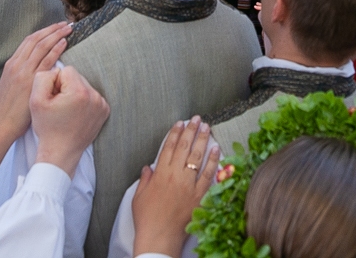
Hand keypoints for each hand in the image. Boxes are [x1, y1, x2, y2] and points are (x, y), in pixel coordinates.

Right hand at [0, 22, 71, 141]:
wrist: (3, 123)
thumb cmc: (10, 108)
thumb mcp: (10, 84)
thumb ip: (21, 72)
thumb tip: (35, 63)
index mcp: (11, 64)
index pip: (29, 40)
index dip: (43, 31)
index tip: (55, 27)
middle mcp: (16, 65)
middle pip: (36, 39)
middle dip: (52, 29)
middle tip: (65, 24)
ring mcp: (23, 72)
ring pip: (41, 46)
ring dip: (56, 35)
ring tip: (68, 30)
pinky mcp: (31, 80)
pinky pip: (46, 60)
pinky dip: (56, 49)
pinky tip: (64, 43)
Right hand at [31, 66, 109, 176]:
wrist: (60, 152)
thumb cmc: (47, 128)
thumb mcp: (35, 100)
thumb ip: (44, 77)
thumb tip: (56, 70)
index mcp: (79, 92)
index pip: (66, 69)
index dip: (55, 82)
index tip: (53, 98)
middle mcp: (95, 96)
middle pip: (77, 77)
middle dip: (66, 87)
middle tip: (59, 106)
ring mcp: (102, 104)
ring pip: (84, 85)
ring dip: (75, 93)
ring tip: (67, 110)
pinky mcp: (105, 110)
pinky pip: (92, 96)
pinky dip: (83, 101)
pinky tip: (75, 114)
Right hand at [132, 118, 219, 257]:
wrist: (159, 237)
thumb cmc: (147, 219)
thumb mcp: (139, 196)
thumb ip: (145, 179)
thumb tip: (148, 167)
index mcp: (160, 174)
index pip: (169, 147)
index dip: (175, 133)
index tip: (180, 122)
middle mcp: (175, 175)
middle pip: (185, 147)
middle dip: (191, 130)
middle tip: (197, 118)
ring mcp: (188, 185)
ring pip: (197, 157)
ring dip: (203, 140)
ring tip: (207, 127)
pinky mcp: (199, 195)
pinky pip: (209, 175)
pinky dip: (213, 161)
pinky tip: (217, 149)